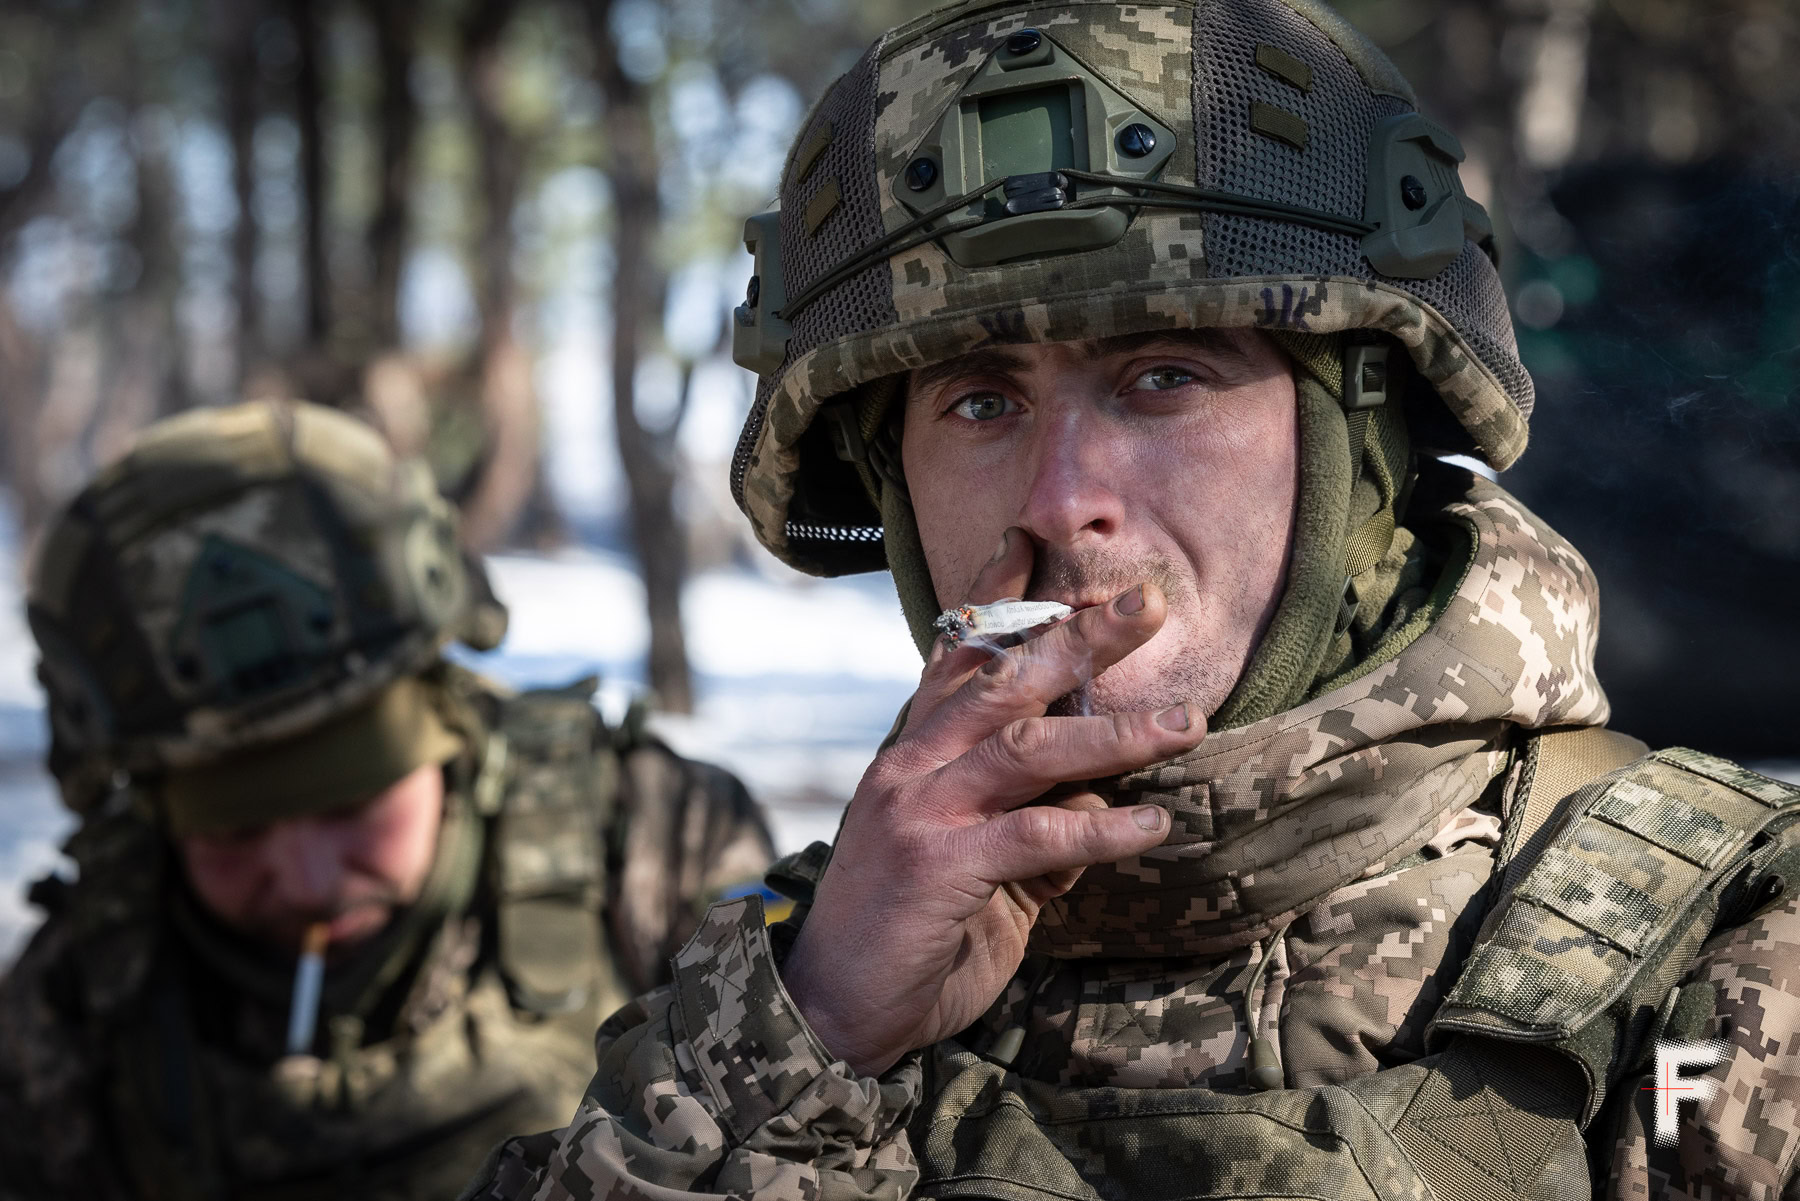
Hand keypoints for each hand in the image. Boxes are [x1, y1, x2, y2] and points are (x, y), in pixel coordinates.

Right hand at [780, 528, 1204, 1075]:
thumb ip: (1034, 826)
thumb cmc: (909, 935)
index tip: (1034, 539)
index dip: (995, 596)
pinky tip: (1153, 824)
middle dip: (1078, 637)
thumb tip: (1104, 801)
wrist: (836, 1010)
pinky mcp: (938, 865)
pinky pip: (1035, 834)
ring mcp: (920, 810)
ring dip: (1112, 731)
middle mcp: (912, 766)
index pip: (956, 656)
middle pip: (1003, 680)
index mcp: (913, 754)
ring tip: (1184, 722)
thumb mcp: (981, 870)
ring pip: (1026, 746)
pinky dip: (1100, 828)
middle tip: (1145, 603)